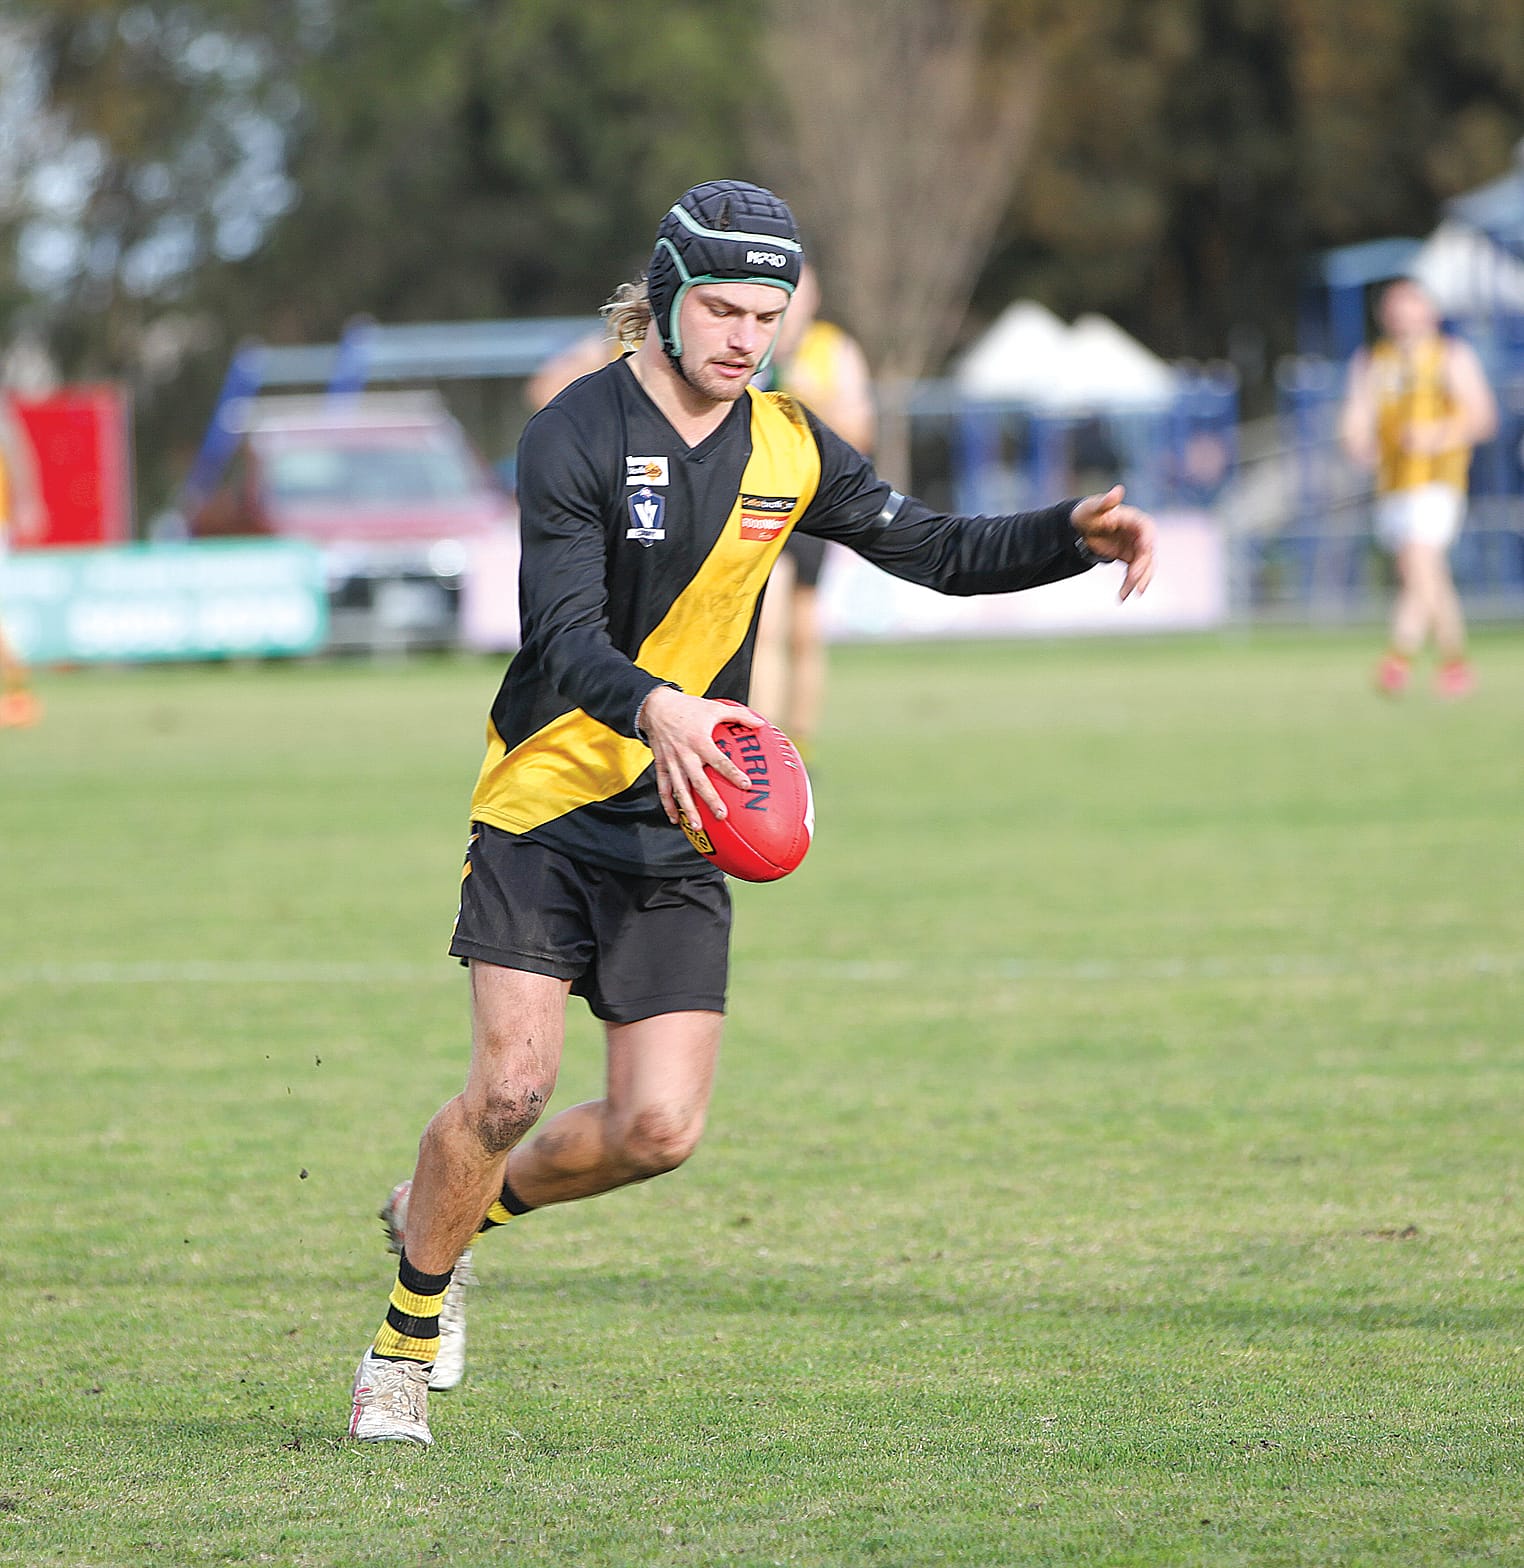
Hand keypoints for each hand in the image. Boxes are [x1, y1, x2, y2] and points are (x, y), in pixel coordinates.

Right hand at [636, 685, 763, 825]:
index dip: (732, 773)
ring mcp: (671, 762)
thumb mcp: (715, 707)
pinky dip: (668, 805)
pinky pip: (664, 788)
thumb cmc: (689, 707)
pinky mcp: (661, 766)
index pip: (719, 760)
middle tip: (721, 815)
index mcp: (699, 740)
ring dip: (688, 809)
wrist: (655, 706)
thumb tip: (761, 724)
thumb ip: (739, 716)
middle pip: (698, 780)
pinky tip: (675, 820)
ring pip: (680, 789)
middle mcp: (685, 754)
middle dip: (709, 799)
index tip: (746, 785)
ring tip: (698, 826)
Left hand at [1070, 485, 1155, 600]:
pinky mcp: (1130, 559)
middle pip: (1147, 553)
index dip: (1147, 542)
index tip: (1145, 554)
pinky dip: (1129, 585)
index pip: (1147, 530)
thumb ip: (1105, 502)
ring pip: (1144, 567)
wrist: (1079, 528)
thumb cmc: (1086, 514)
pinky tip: (1121, 597)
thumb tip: (1118, 490)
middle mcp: (1139, 534)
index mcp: (1134, 520)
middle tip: (1132, 583)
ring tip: (1125, 595)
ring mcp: (1136, 548)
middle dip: (1141, 569)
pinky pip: (1134, 574)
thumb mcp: (1092, 508)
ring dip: (1137, 582)